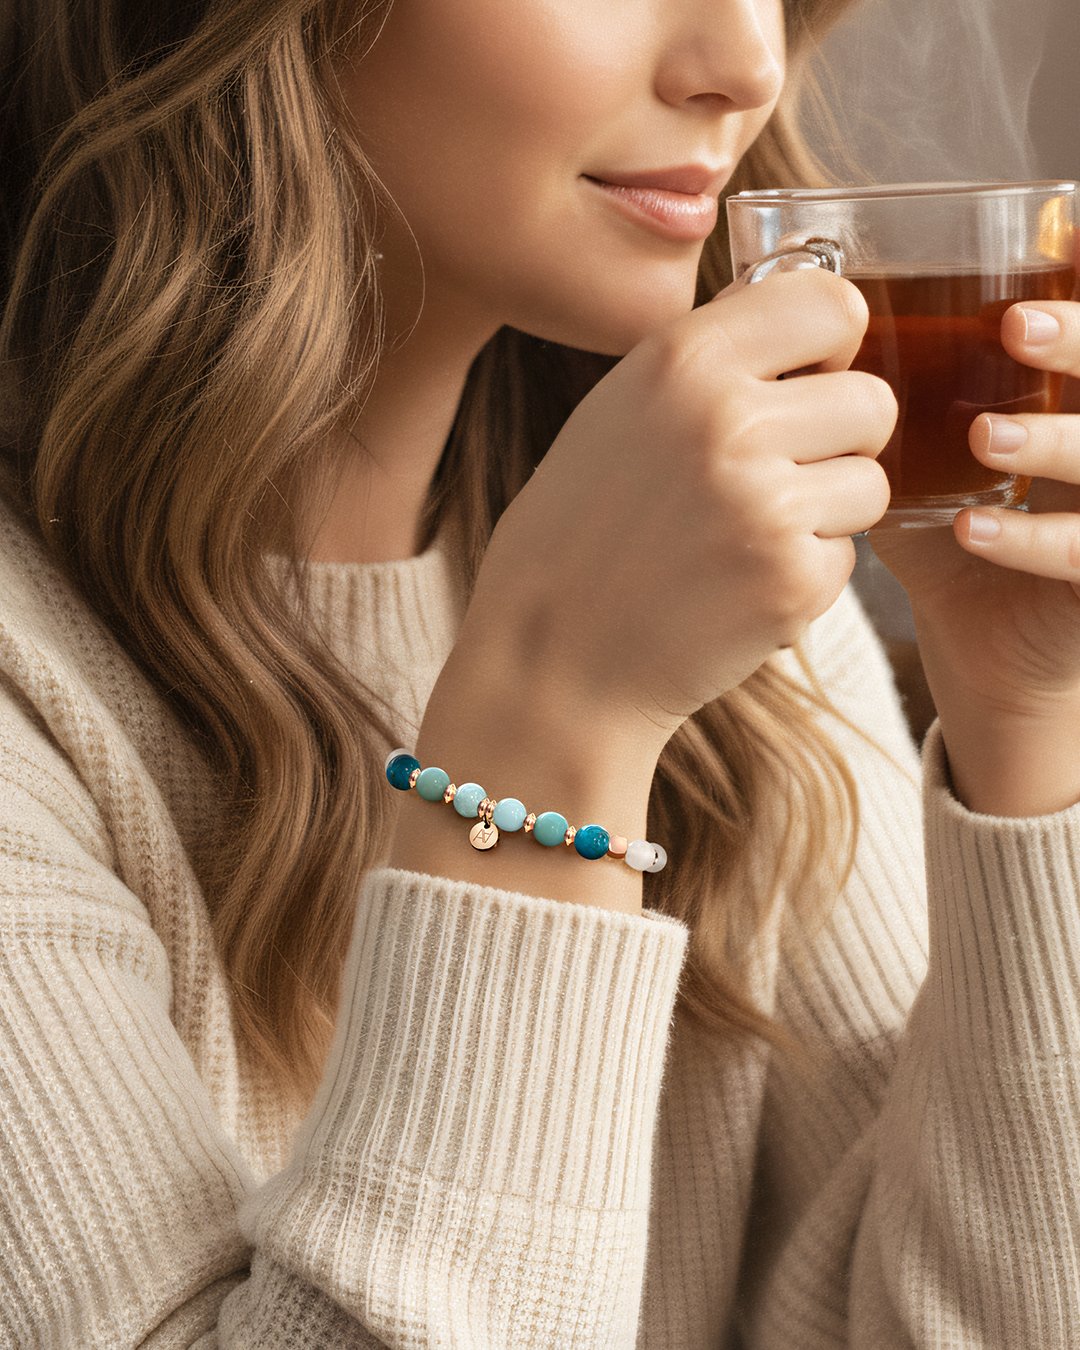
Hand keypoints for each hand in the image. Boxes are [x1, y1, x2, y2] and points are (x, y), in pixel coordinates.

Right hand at [458, 266, 894, 749]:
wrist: (549, 659)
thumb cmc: (578, 534)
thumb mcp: (616, 411)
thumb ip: (708, 359)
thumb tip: (803, 313)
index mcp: (681, 360)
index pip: (833, 303)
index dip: (832, 347)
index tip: (807, 380)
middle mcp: (730, 422)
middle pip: (872, 401)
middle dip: (839, 440)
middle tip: (775, 475)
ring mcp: (765, 506)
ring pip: (872, 483)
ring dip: (826, 511)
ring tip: (747, 535)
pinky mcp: (790, 583)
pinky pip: (848, 556)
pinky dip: (804, 573)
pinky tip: (737, 586)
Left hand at [869, 252, 1079, 813]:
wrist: (985, 648)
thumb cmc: (953, 538)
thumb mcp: (928, 461)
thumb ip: (899, 402)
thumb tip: (810, 334)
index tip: (1060, 233)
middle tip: (1018, 325)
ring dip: (1059, 440)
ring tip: (988, 434)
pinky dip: (1032, 539)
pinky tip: (969, 530)